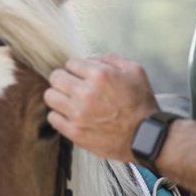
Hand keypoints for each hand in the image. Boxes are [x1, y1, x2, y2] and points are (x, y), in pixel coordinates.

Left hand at [43, 53, 158, 161]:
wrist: (145, 136)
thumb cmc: (140, 104)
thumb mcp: (134, 71)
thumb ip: (110, 59)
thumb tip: (89, 60)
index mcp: (100, 75)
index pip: (70, 63)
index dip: (76, 69)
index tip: (81, 76)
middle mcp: (85, 93)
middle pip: (55, 78)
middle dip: (63, 79)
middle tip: (72, 86)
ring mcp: (78, 114)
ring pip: (50, 96)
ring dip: (58, 96)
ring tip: (69, 101)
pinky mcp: (74, 132)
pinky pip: (52, 117)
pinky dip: (58, 115)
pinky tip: (70, 115)